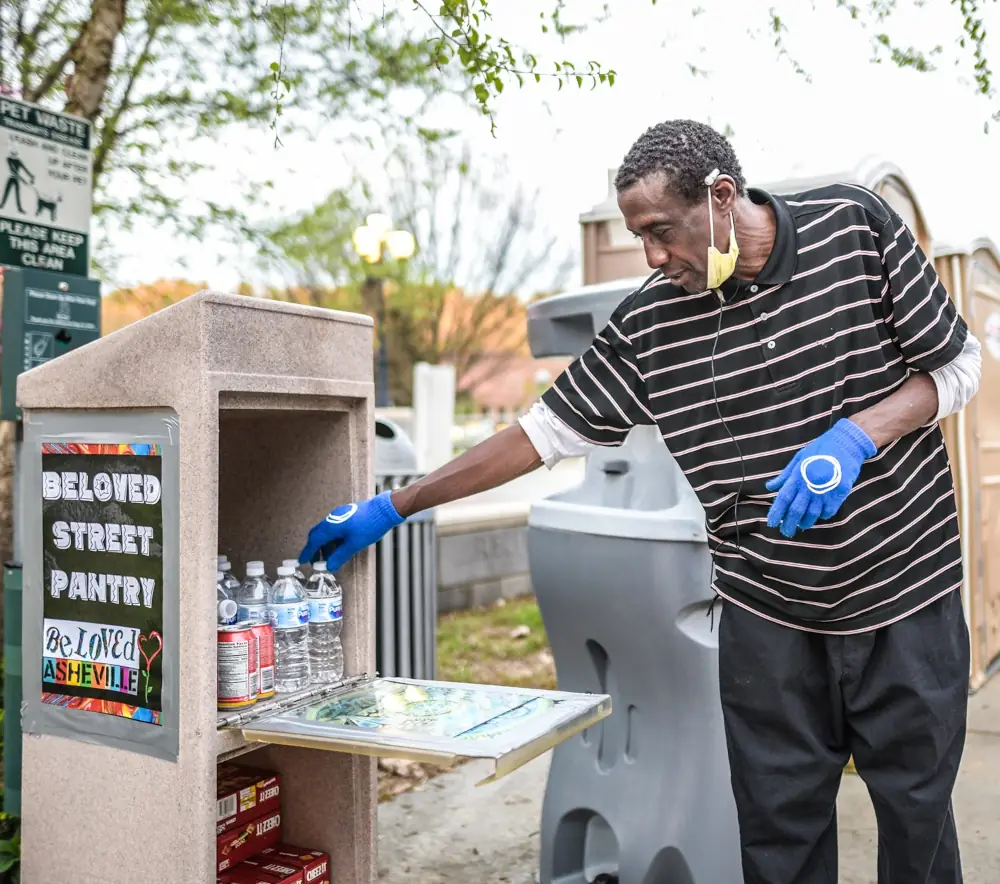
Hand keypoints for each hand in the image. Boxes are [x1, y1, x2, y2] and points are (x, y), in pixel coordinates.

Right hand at [298, 491, 404, 571]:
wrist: (384, 510)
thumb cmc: (369, 525)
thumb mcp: (354, 544)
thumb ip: (340, 555)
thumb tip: (329, 566)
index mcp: (330, 526)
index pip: (314, 541)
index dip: (308, 552)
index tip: (302, 560)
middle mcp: (332, 519)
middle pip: (317, 535)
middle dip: (314, 549)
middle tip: (316, 561)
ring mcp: (339, 516)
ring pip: (326, 532)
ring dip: (325, 545)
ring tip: (330, 557)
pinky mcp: (346, 515)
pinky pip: (334, 528)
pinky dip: (333, 539)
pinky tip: (340, 547)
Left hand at [765, 419, 875, 537]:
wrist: (846, 443)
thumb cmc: (820, 450)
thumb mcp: (798, 459)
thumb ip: (784, 476)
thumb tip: (769, 487)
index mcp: (797, 476)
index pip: (783, 499)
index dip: (776, 512)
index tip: (771, 523)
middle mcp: (809, 485)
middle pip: (796, 510)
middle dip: (789, 524)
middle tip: (786, 532)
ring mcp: (825, 490)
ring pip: (812, 514)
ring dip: (806, 522)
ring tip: (802, 525)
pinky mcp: (839, 493)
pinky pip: (829, 511)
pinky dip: (823, 515)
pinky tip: (820, 515)